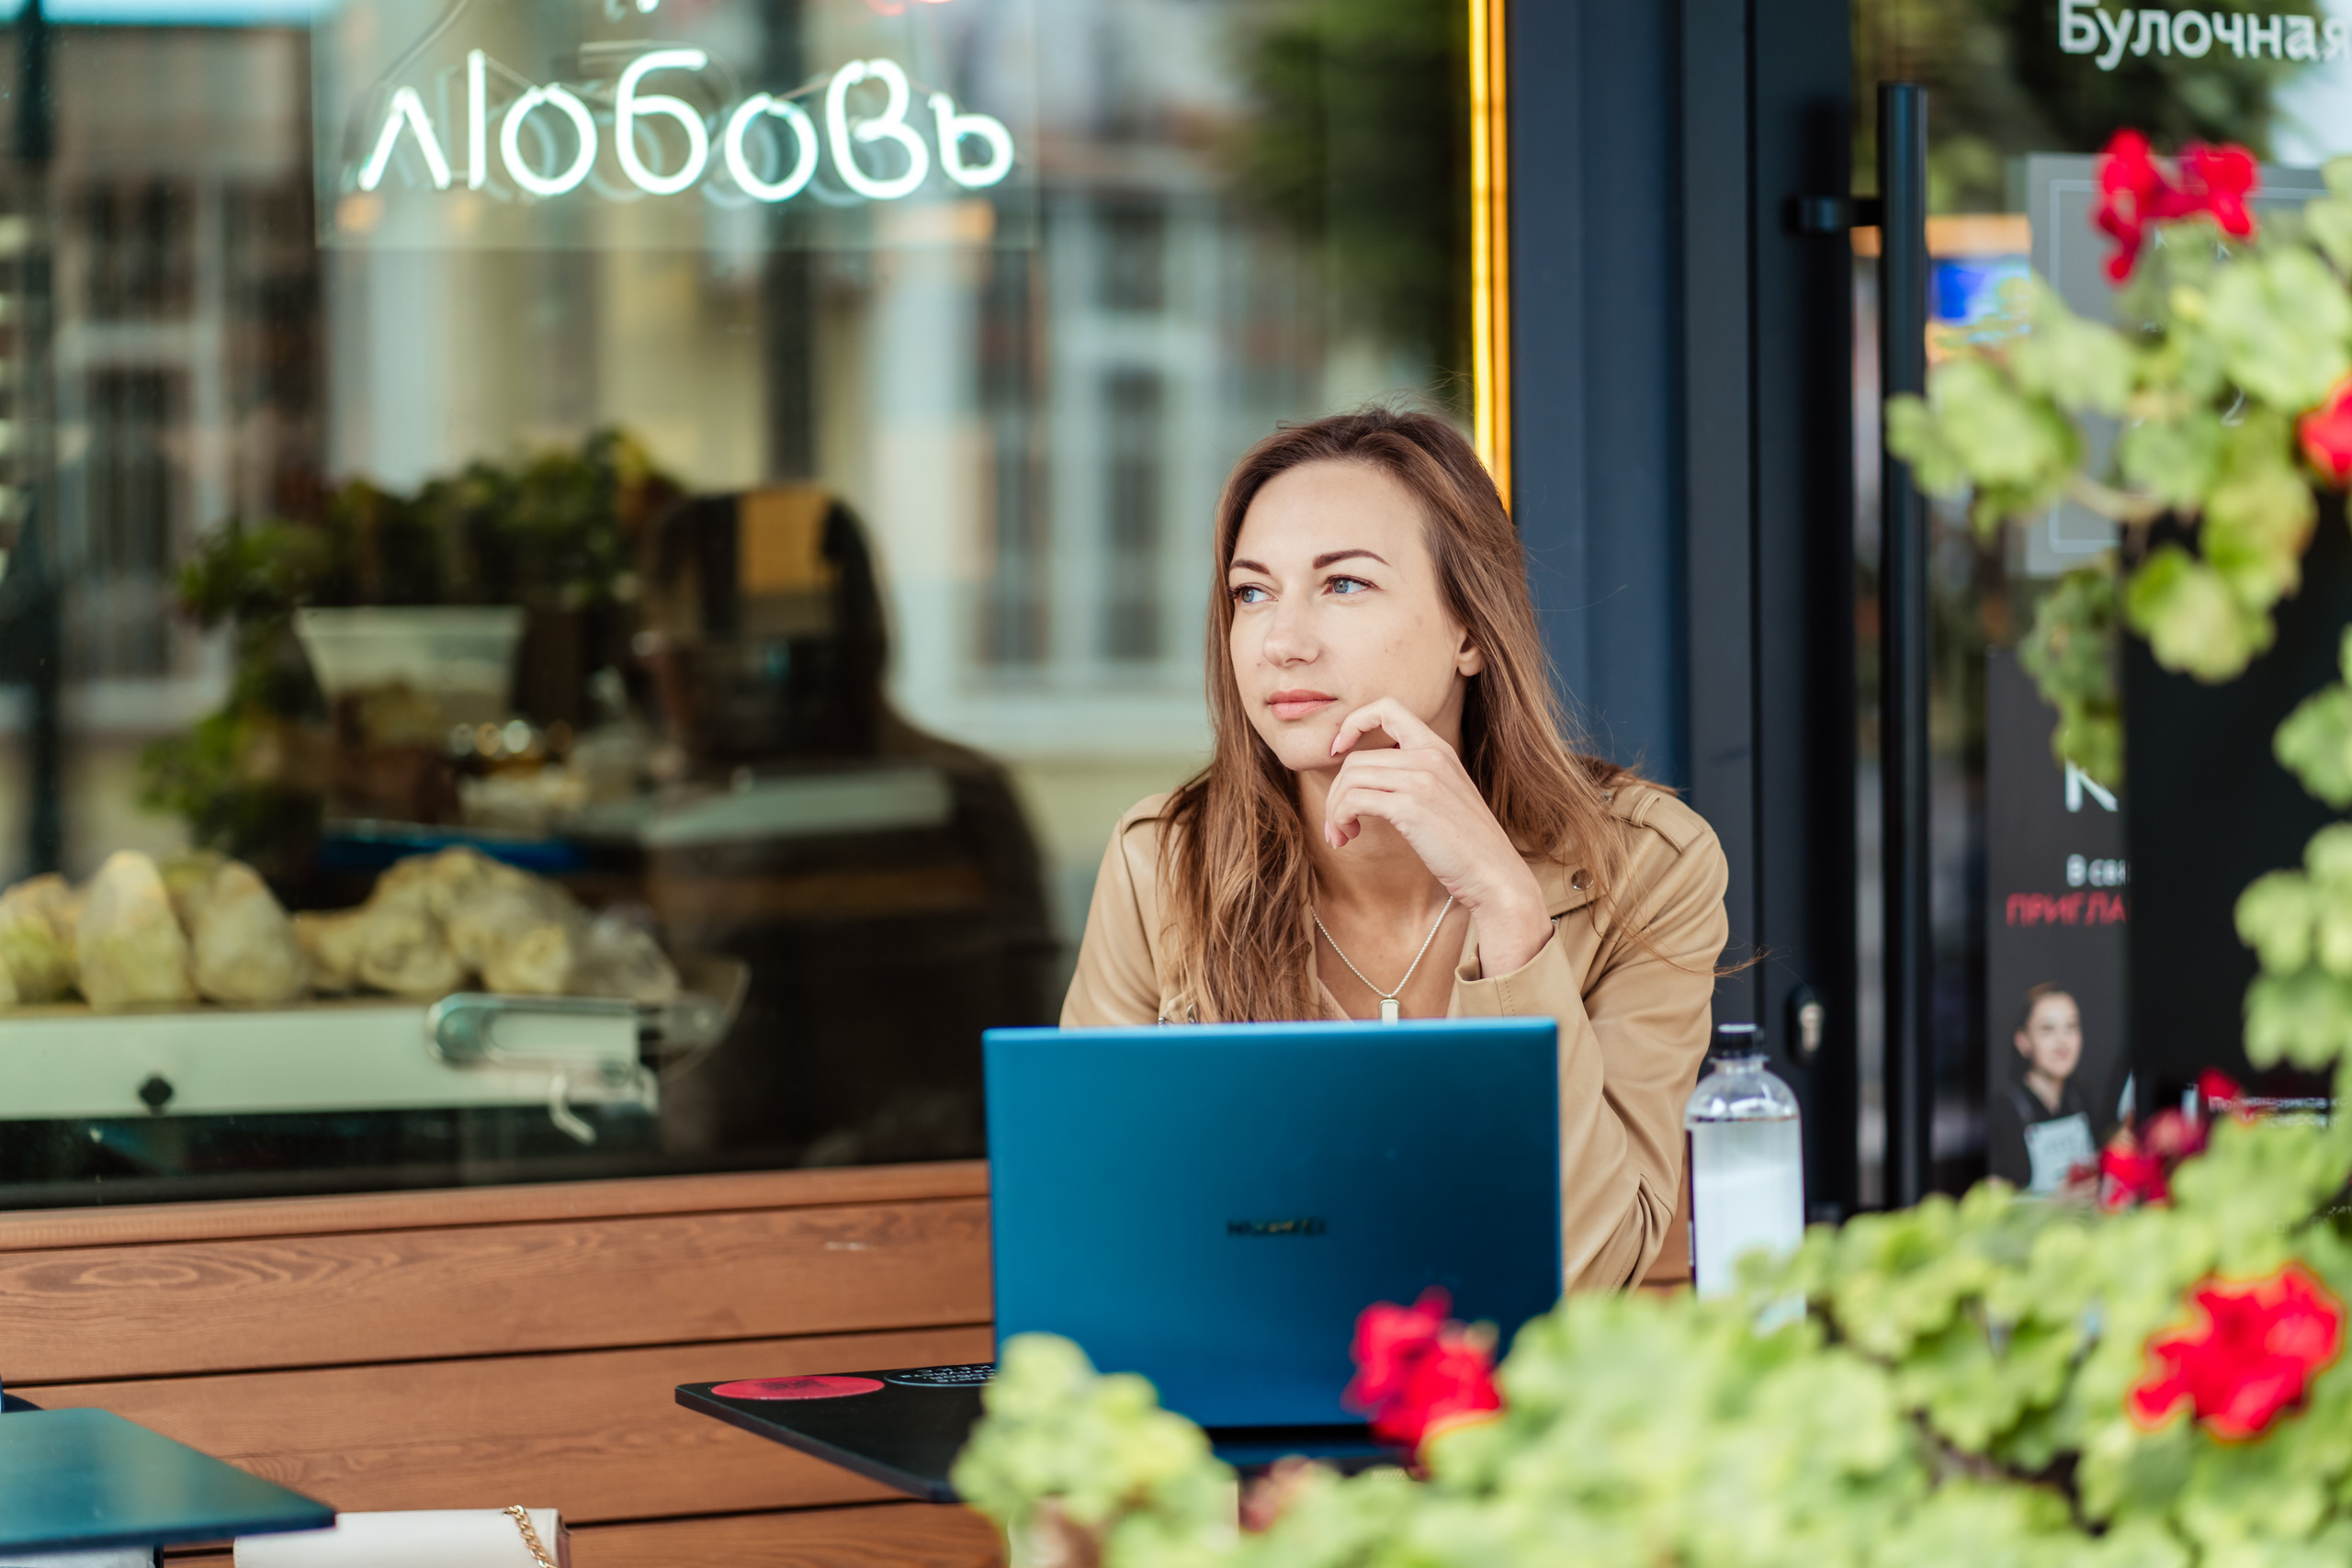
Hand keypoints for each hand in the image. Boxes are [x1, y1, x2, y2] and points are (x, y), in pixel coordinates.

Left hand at [1324, 699, 1553, 974]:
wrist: (1496, 874)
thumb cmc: (1466, 845)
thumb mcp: (1445, 795)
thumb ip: (1416, 776)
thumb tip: (1369, 780)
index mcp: (1438, 748)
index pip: (1386, 707)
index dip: (1353, 723)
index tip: (1338, 751)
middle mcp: (1429, 756)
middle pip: (1355, 759)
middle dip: (1336, 792)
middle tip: (1336, 824)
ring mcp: (1421, 779)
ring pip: (1350, 779)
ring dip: (1335, 810)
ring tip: (1340, 835)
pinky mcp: (1411, 807)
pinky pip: (1354, 800)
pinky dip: (1340, 818)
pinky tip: (1348, 837)